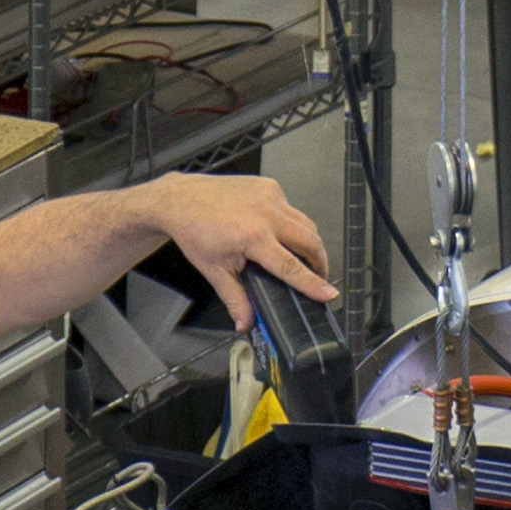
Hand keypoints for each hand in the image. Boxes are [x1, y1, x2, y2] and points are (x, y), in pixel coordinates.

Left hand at [143, 173, 338, 327]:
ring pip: (306, 223)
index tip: (329, 293)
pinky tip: (281, 233)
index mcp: (252, 237)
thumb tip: (245, 323)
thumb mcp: (215, 270)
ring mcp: (270, 196)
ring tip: (305, 258)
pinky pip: (292, 209)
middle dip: (320, 262)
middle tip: (319, 277)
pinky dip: (293, 224)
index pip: (291, 266)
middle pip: (310, 242)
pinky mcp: (270, 186)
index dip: (313, 283)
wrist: (181, 199)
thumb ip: (235, 299)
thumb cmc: (194, 231)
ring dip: (310, 242)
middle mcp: (265, 214)